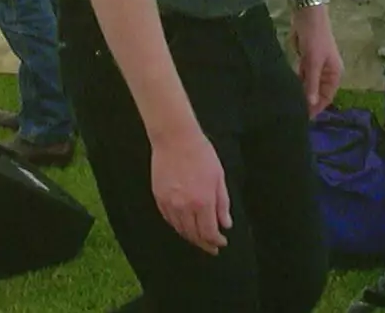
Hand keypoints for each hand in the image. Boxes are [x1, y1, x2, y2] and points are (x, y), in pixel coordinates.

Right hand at [150, 128, 231, 254]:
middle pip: (194, 235)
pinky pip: (168, 219)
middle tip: (211, 246)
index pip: (209, 233)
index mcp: (203, 202)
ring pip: (180, 229)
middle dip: (204, 243)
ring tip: (198, 237)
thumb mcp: (219, 177)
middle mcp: (185, 206)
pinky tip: (183, 225)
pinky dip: (177, 225)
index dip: (216, 241)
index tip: (221, 242)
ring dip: (190, 236)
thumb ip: (222, 203)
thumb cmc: (200, 153)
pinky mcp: (159, 197)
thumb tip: (225, 224)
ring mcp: (170, 203)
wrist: (175, 138)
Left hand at [291, 6, 342, 116]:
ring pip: (308, 84)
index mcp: (335, 73)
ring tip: (288, 104)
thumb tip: (311, 104)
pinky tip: (287, 89)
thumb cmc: (315, 38)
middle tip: (293, 113)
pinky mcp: (305, 60)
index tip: (304, 118)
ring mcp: (315, 66)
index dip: (317, 107)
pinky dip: (296, 81)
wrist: (307, 15)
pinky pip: (301, 75)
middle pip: (317, 91)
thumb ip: (311, 83)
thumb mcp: (313, 62)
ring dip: (301, 92)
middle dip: (308, 101)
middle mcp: (326, 72)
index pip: (327, 96)